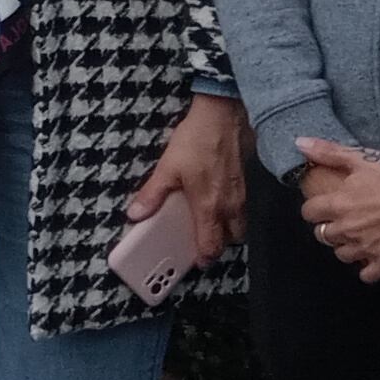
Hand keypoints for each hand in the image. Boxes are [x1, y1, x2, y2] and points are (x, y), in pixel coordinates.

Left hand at [129, 93, 251, 255]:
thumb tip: (136, 214)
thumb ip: (152, 195)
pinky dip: (231, 214)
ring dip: (226, 230)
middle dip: (217, 245)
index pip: (211, 244)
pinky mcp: (243, 183)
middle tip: (200, 243)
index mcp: (209, 207)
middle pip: (230, 239)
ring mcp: (240, 195)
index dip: (204, 257)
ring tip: (208, 225)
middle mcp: (229, 206)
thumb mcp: (167, 168)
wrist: (222, 116)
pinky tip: (216, 202)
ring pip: (238, 225)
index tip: (195, 262)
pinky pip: (240, 209)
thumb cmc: (196, 141)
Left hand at [296, 139, 379, 295]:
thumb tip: (299, 143)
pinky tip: (375, 259)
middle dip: (330, 229)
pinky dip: (369, 269)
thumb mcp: (361, 159)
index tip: (323, 208)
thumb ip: (328, 153)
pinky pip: (367, 275)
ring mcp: (365, 248)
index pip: (309, 213)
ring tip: (359, 240)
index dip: (314, 210)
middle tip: (344, 223)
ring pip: (342, 255)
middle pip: (324, 235)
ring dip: (347, 248)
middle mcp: (347, 229)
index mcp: (338, 204)